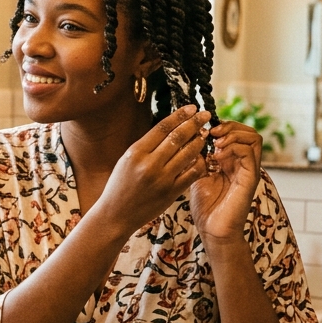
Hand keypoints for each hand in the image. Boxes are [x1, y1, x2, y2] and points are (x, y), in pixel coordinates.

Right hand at [96, 105, 212, 237]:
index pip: (163, 127)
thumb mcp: (126, 160)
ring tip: (204, 134)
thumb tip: (170, 129)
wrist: (115, 215)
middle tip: (205, 115)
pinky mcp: (171, 192)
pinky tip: (201, 156)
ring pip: (188, 153)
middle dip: (195, 123)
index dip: (180, 115)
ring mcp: (162, 179)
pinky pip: (191, 173)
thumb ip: (147, 146)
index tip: (192, 108)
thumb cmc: (120, 185)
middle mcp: (149, 164)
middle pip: (178, 137)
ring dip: (199, 141)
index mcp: (136, 152)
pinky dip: (199, 162)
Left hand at [189, 120, 262, 242]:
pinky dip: (232, 148)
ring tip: (215, 144)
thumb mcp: (198, 176)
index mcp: (233, 162)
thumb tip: (193, 138)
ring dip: (232, 135)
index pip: (237, 133)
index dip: (222, 126)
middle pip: (249, 132)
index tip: (204, 131)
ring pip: (254, 138)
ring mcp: (249, 170)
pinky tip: (216, 157)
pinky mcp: (250, 178)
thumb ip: (199, 158)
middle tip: (212, 133)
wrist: (213, 231)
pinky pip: (249, 153)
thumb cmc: (206, 208)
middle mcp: (244, 164)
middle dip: (230, 126)